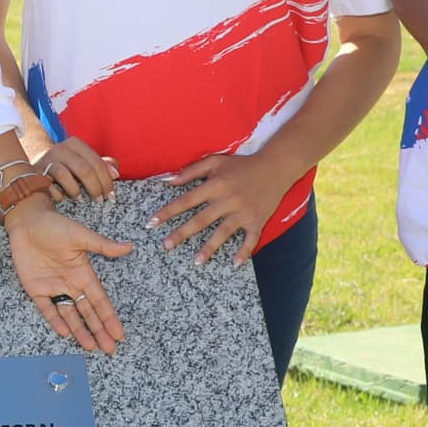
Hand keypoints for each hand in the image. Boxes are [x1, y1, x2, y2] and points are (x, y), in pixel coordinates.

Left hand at [3, 195, 130, 352]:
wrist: (27, 221)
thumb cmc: (54, 225)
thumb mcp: (80, 235)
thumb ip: (102, 245)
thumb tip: (129, 247)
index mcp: (83, 273)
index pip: (99, 300)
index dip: (109, 317)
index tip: (119, 333)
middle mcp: (70, 284)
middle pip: (87, 312)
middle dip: (98, 330)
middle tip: (109, 349)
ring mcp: (53, 288)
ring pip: (69, 314)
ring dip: (80, 330)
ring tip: (90, 346)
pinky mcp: (35, 288)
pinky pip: (46, 308)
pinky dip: (55, 320)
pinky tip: (64, 332)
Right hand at [34, 133, 116, 200]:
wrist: (34, 165)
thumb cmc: (66, 166)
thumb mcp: (84, 162)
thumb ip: (101, 165)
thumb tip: (115, 173)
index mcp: (75, 144)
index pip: (96, 162)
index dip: (106, 180)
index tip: (111, 195)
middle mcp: (60, 149)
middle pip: (84, 169)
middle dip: (95, 187)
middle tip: (100, 200)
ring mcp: (46, 160)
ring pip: (64, 174)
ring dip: (76, 190)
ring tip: (81, 199)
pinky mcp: (35, 173)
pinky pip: (48, 184)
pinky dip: (58, 193)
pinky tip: (62, 198)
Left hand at [156, 150, 299, 264]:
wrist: (275, 167)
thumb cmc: (241, 165)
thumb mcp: (215, 162)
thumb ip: (191, 171)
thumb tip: (168, 180)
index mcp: (215, 185)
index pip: (187, 200)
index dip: (168, 211)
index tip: (152, 223)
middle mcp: (228, 199)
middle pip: (201, 219)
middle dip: (182, 233)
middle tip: (166, 246)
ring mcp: (243, 212)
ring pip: (223, 232)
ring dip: (209, 247)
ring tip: (196, 261)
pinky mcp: (257, 220)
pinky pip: (250, 239)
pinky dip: (244, 252)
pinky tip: (235, 264)